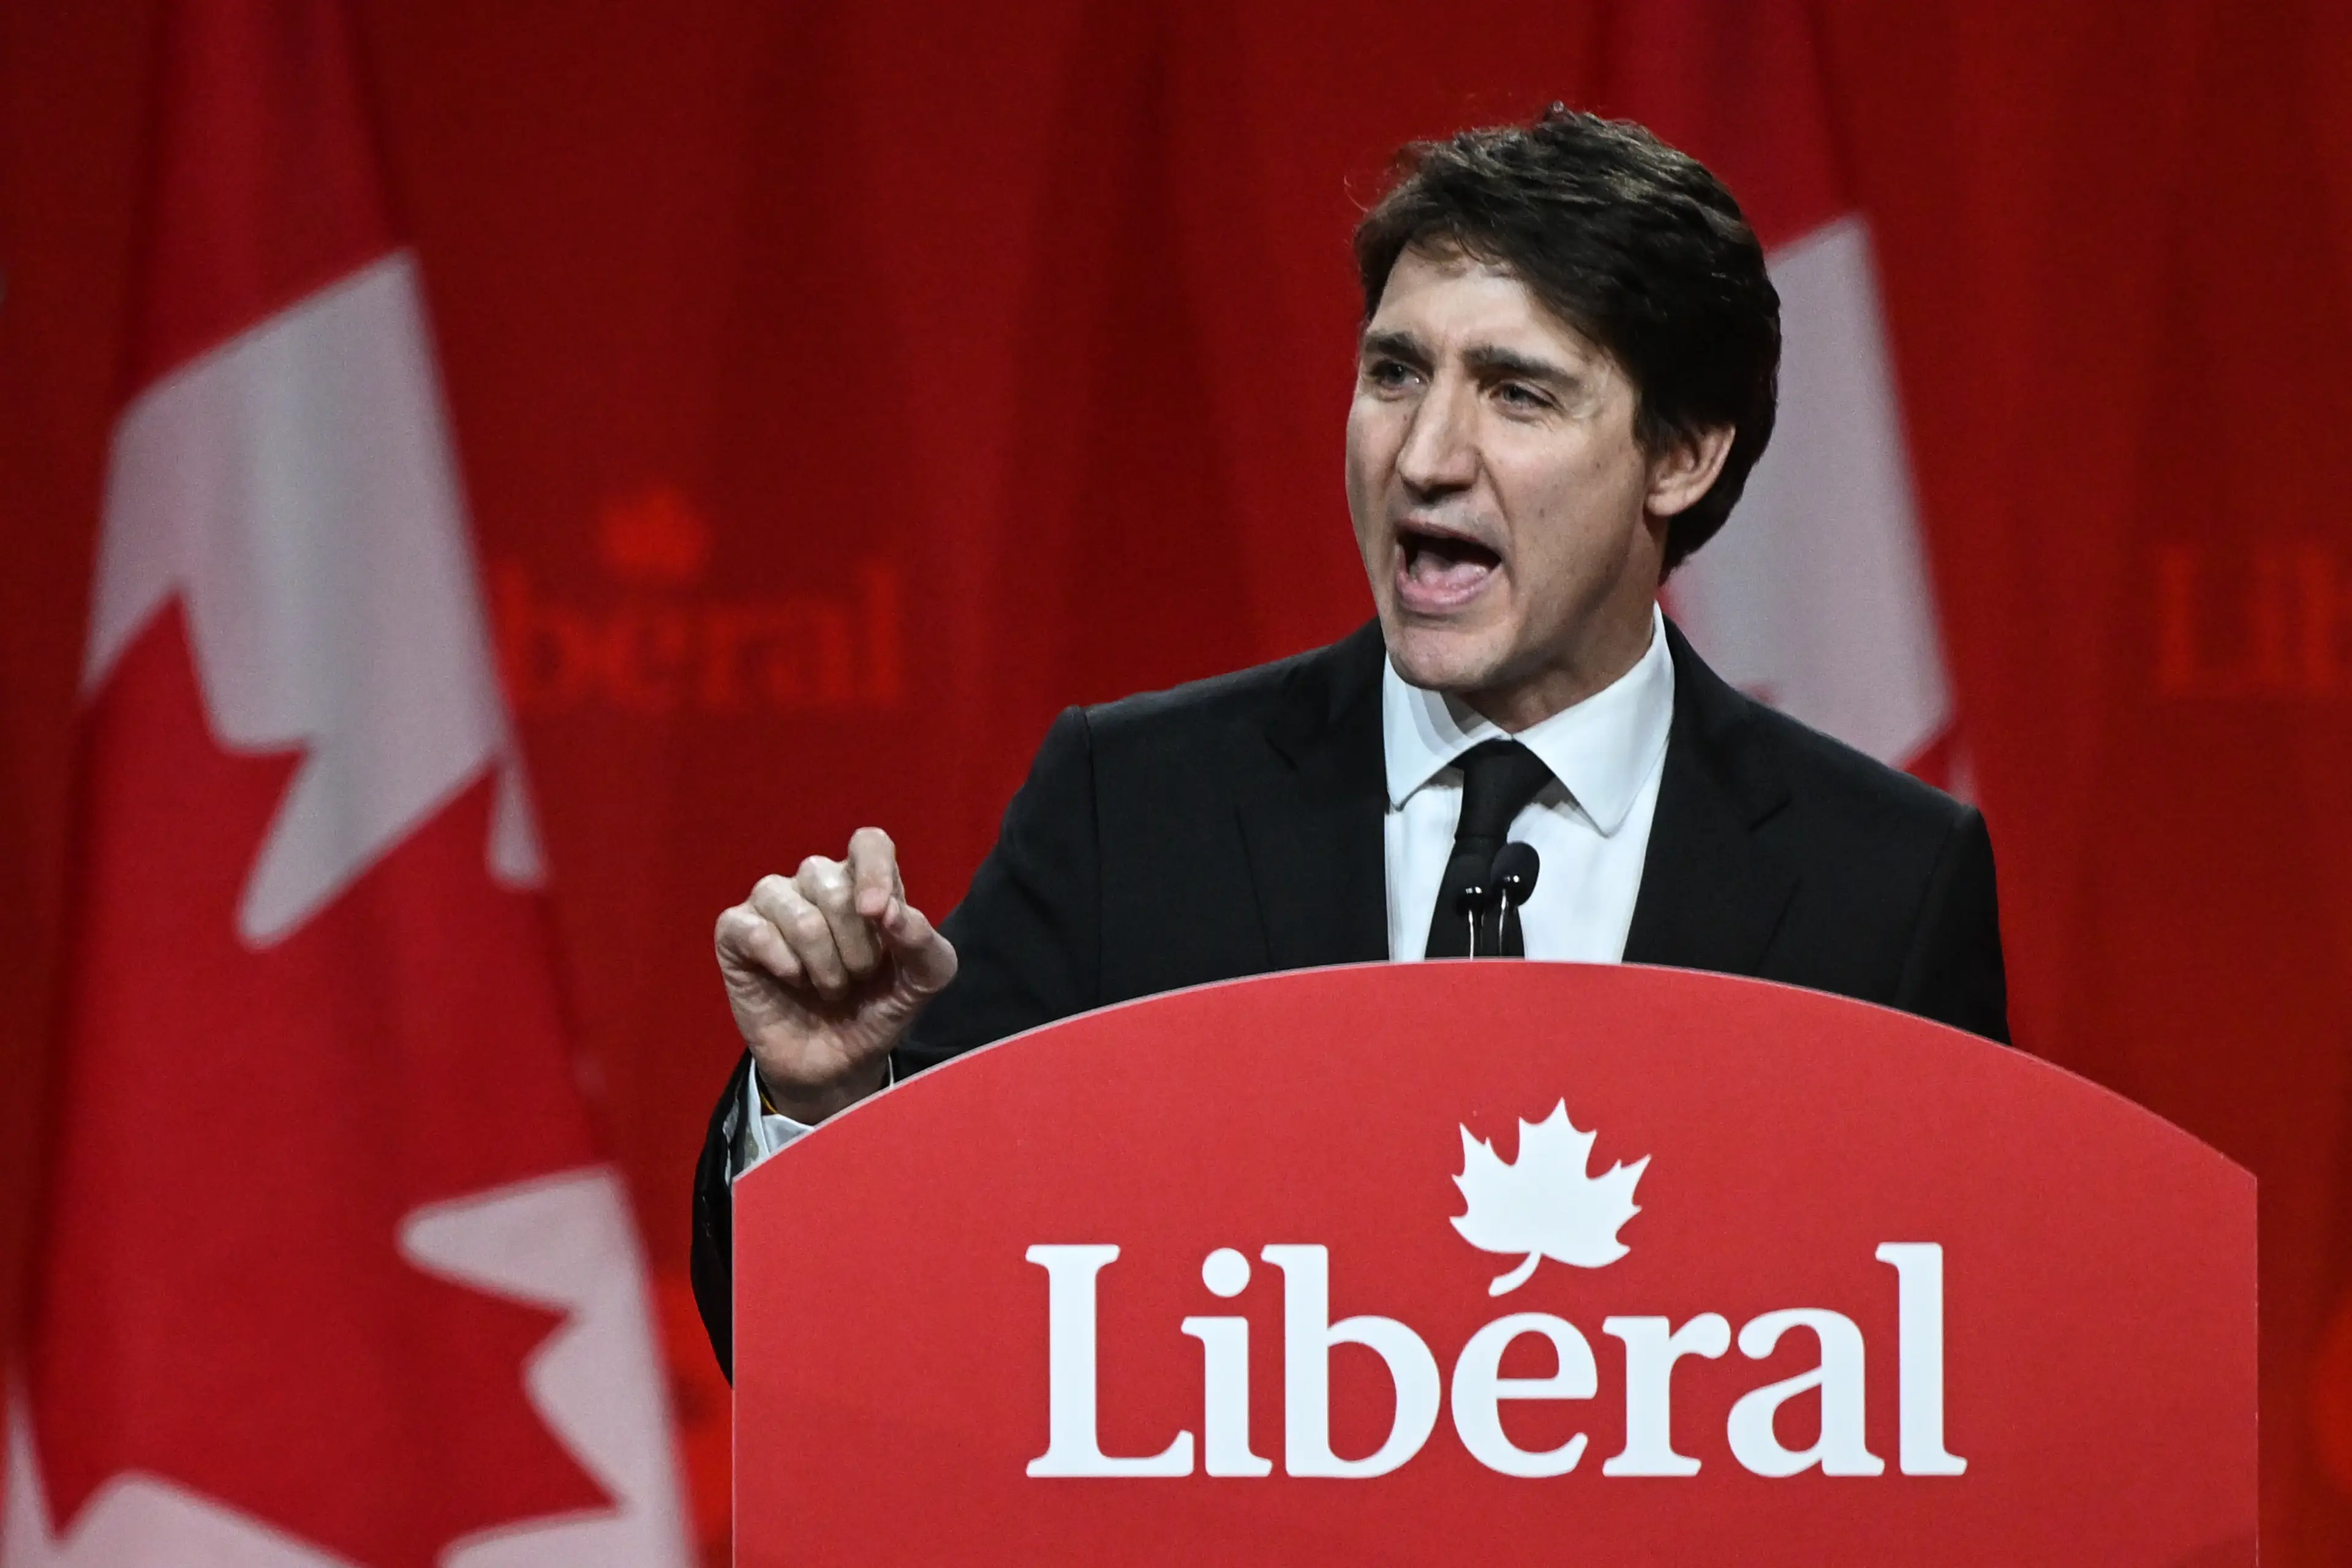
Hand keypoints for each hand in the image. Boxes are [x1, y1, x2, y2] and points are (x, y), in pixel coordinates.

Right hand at [713, 827, 957, 1122]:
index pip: (869, 843)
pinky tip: (792, 980)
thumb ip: (922, 943)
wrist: (838, 1065)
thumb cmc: (878, 1010)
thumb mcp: (921, 982)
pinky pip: (754, 930)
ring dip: (821, 963)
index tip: (877, 913)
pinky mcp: (736, 931)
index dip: (873, 872)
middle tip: (857, 978)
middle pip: (832, 883)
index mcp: (864, 882)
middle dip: (855, 946)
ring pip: (795, 910)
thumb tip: (890, 911)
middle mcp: (817, 882)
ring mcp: (773, 902)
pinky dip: (783, 963)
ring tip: (829, 988)